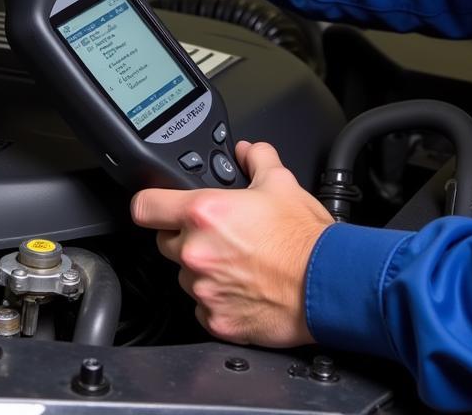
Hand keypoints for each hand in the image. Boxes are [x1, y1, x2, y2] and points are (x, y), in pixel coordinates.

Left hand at [131, 141, 333, 347]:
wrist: (327, 284)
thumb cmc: (305, 239)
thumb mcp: (282, 182)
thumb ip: (257, 158)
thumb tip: (247, 151)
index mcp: (204, 213)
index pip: (144, 206)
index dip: (150, 203)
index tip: (158, 206)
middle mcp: (196, 252)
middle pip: (166, 241)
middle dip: (186, 236)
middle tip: (220, 234)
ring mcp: (203, 289)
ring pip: (185, 275)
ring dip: (203, 268)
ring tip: (238, 262)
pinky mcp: (215, 320)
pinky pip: (203, 305)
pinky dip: (217, 298)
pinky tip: (243, 287)